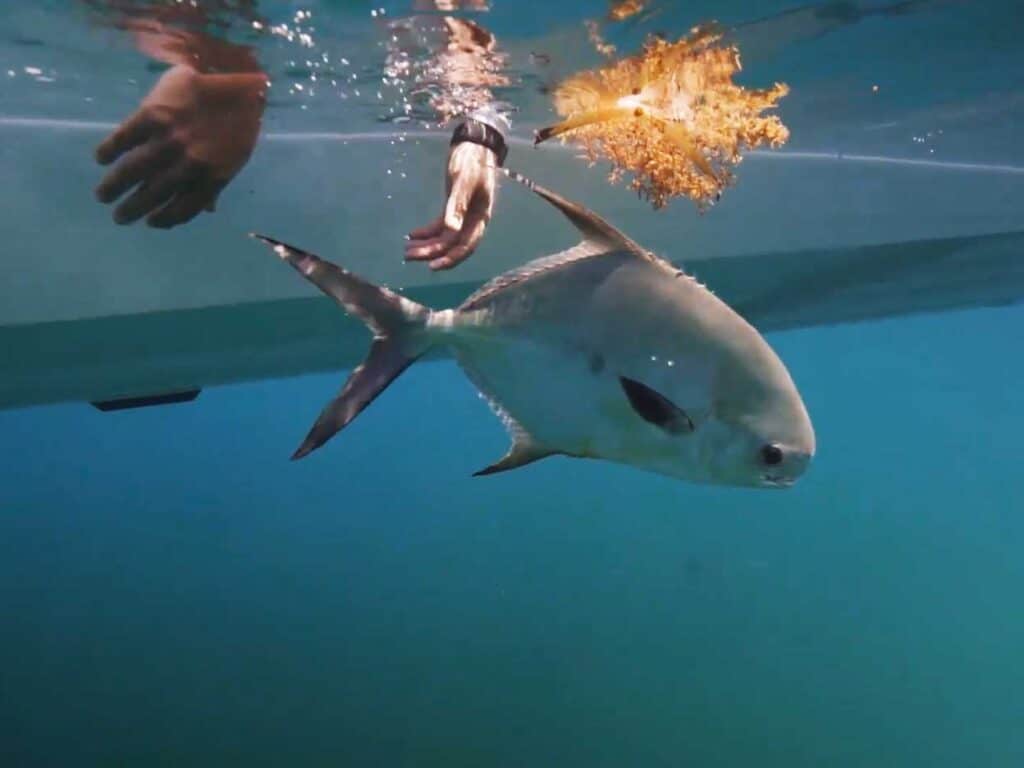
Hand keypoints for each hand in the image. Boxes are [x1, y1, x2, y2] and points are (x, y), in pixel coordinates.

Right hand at [94, 64, 265, 227]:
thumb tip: (208, 208)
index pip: (184, 208)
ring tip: (103, 196)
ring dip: (115, 186)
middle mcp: (189, 163)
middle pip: (153, 194)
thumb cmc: (236, 121)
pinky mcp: (152, 116)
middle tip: (119, 217)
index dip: (165, 219)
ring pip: (134, 170)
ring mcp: (170, 139)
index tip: (150, 223)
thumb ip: (217, 181)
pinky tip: (101, 158)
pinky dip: (109, 150)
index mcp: (213, 177)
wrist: (234, 79)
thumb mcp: (234, 156)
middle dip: (132, 209)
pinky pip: (124, 139)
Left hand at [405, 141, 496, 269]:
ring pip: (444, 238)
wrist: (474, 143)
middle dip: (431, 253)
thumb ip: (457, 206)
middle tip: (409, 256)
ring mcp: (463, 215)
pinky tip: (412, 235)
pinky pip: (440, 226)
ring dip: (427, 245)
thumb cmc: (471, 160)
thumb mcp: (463, 181)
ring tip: (407, 250)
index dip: (449, 258)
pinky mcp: (454, 208)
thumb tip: (451, 230)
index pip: (465, 246)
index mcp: (479, 218)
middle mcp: (472, 221)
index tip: (431, 266)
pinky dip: (427, 232)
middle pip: (452, 245)